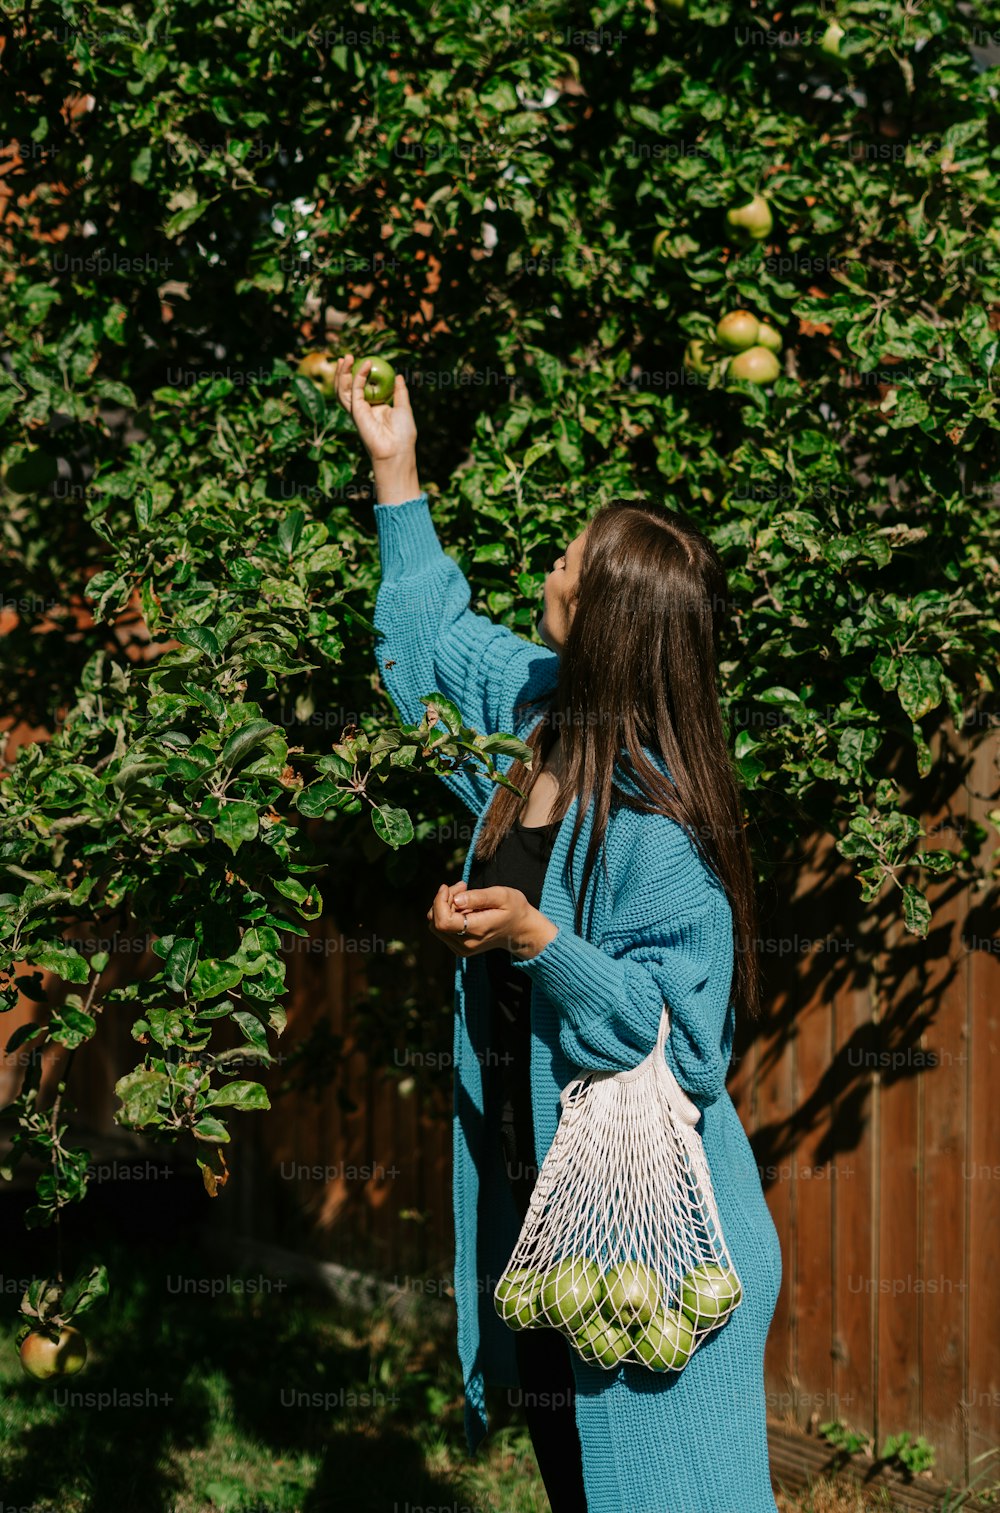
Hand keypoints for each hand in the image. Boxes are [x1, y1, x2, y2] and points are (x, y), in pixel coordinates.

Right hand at [334, 353, 416, 463]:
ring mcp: (358, 411)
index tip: (362, 361)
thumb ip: (399, 392)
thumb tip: (398, 376)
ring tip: (347, 358)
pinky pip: (354, 392)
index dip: (358, 375)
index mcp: (373, 408)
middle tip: (347, 357)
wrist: (397, 450)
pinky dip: (358, 378)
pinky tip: (365, 366)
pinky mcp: (357, 412)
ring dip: (343, 373)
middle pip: (348, 388)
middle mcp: (363, 409)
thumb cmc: (403, 433)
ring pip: (344, 390)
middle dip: (344, 372)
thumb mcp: (403, 408)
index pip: (361, 388)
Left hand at [426, 882, 557, 959]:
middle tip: (462, 887)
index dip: (439, 902)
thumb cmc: (514, 908)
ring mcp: (462, 949)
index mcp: (477, 930)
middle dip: (442, 900)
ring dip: (443, 906)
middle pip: (436, 922)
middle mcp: (466, 944)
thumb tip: (455, 900)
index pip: (443, 922)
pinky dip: (446, 914)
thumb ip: (478, 897)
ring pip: (435, 925)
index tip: (447, 887)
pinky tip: (462, 906)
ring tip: (463, 894)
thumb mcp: (502, 896)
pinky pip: (441, 929)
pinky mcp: (458, 948)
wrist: (521, 930)